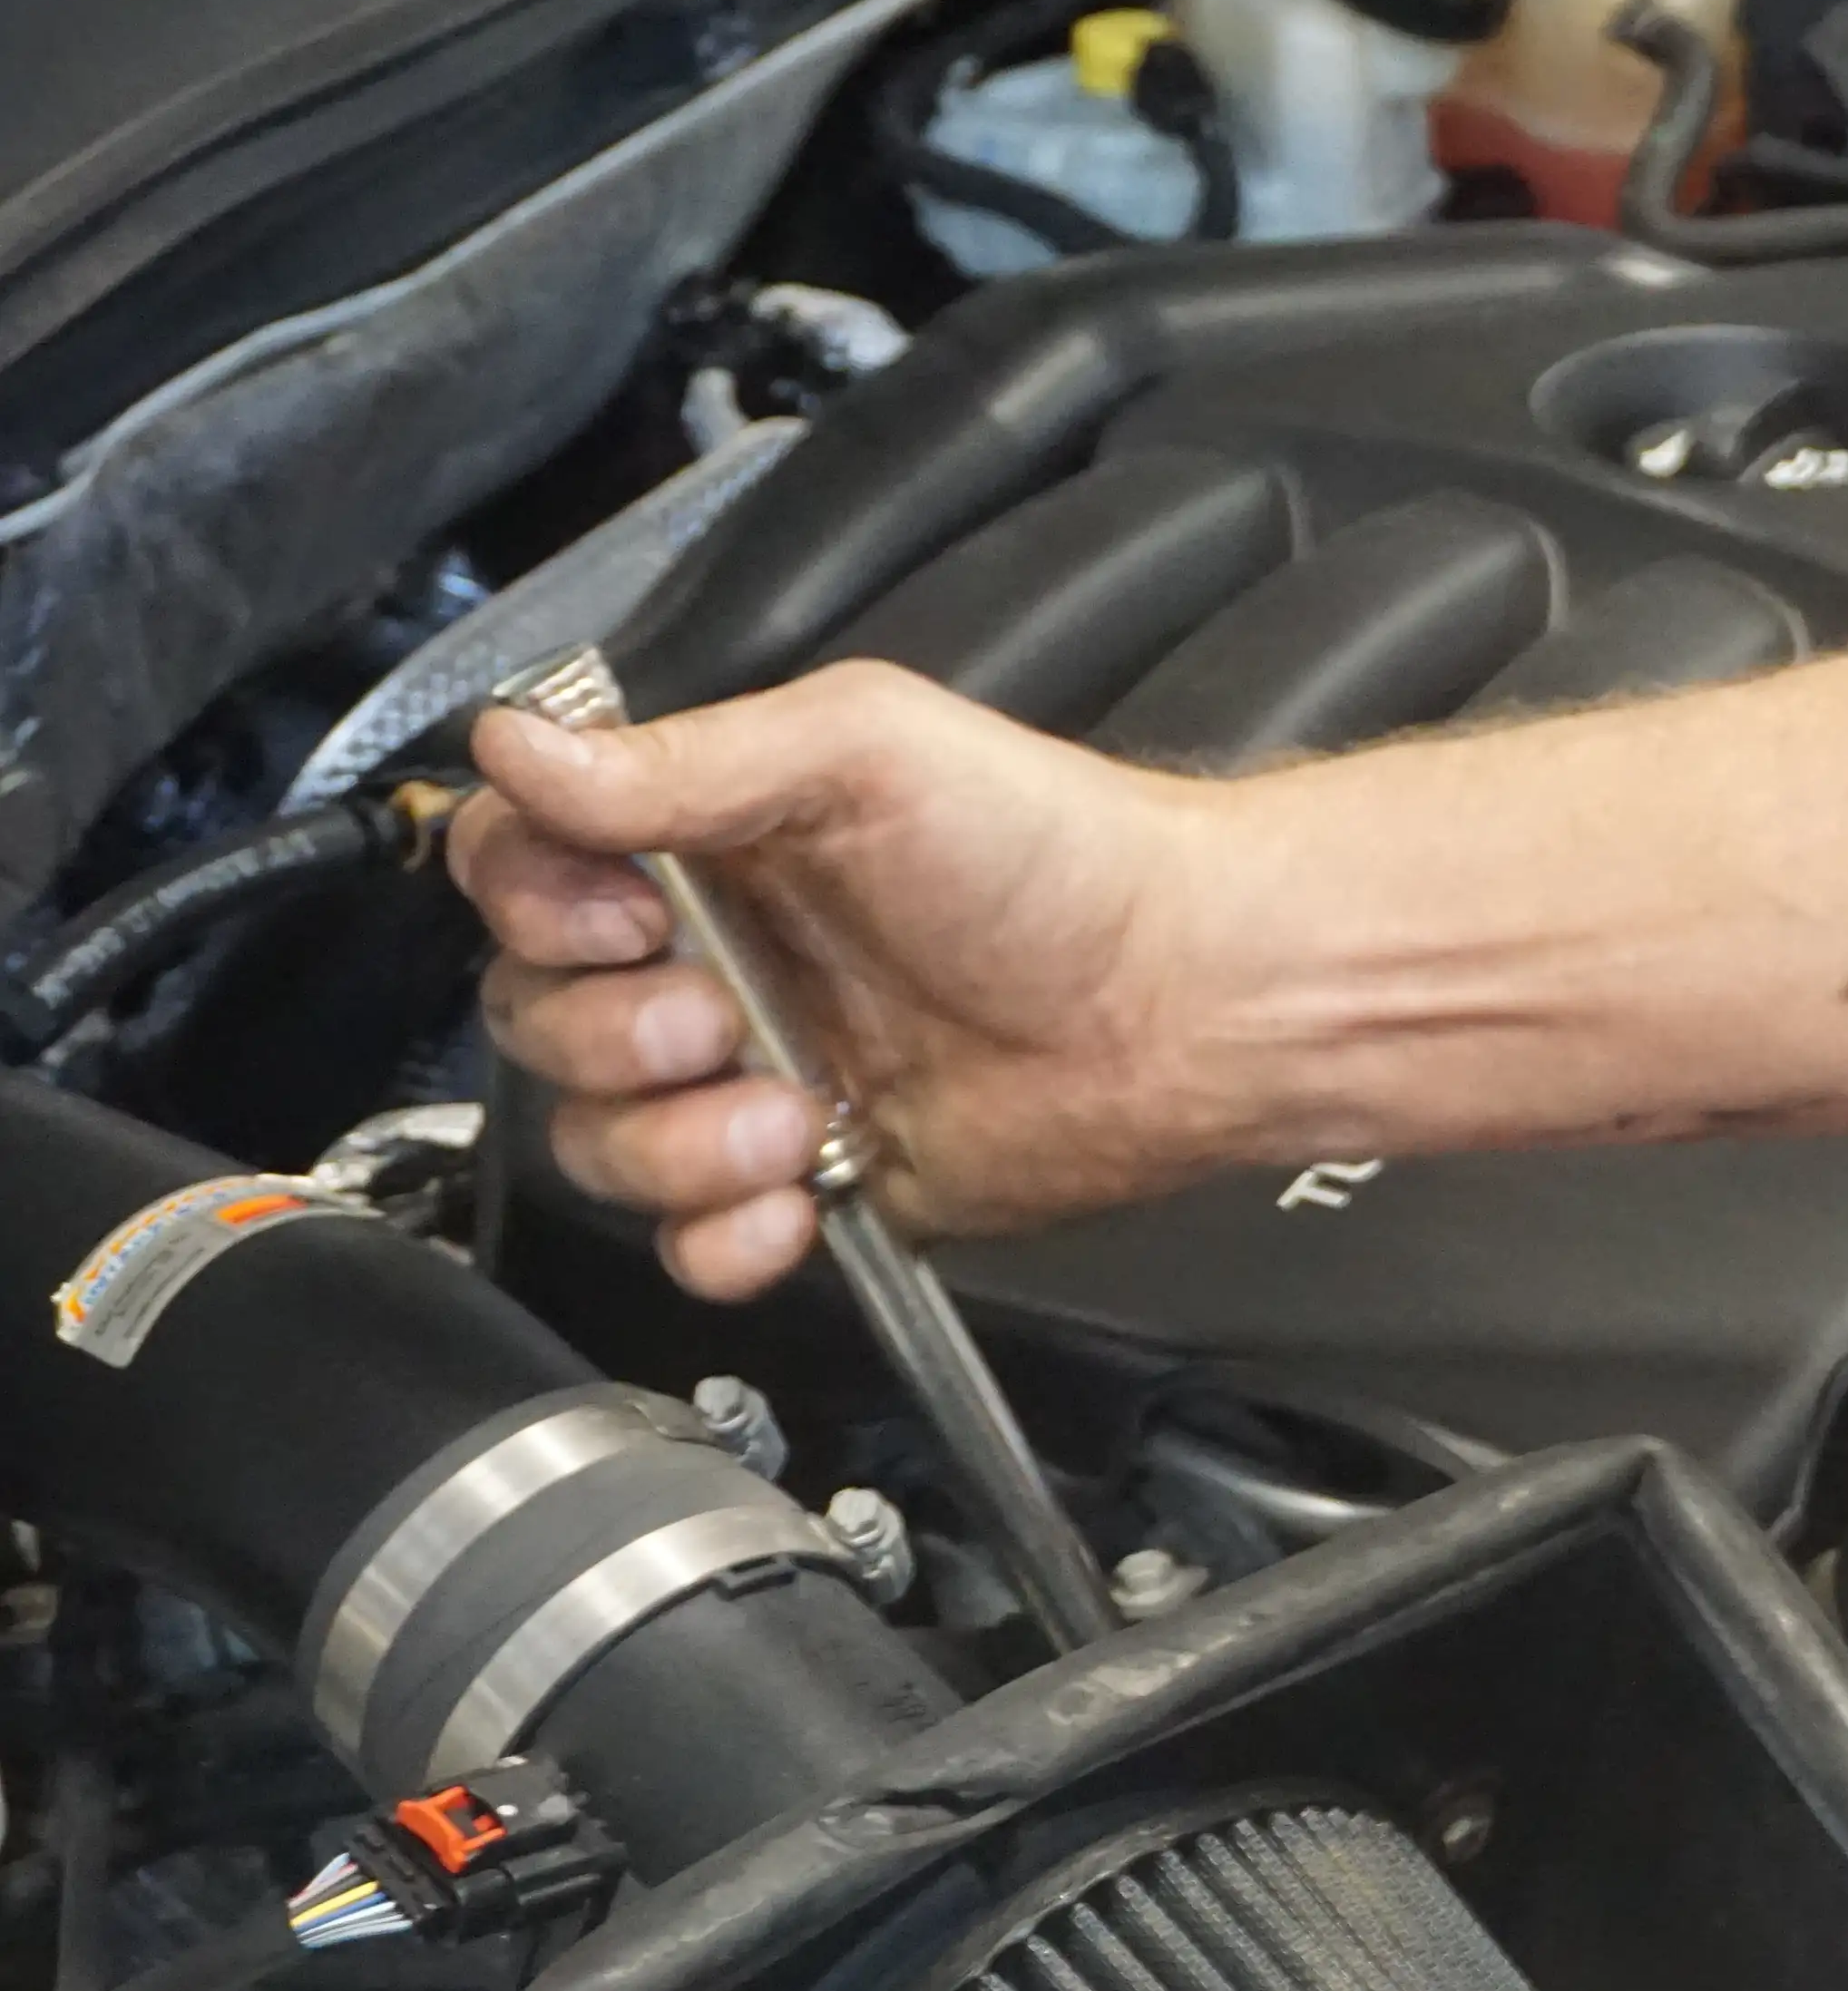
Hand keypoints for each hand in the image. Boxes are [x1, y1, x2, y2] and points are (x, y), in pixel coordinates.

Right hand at [457, 661, 1245, 1296]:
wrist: (1186, 994)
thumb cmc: (1060, 852)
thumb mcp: (862, 751)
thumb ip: (682, 761)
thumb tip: (518, 749)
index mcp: (710, 839)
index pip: (520, 867)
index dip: (533, 902)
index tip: (617, 914)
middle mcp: (716, 956)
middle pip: (536, 1017)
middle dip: (609, 1033)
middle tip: (720, 1015)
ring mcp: (754, 1074)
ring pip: (600, 1140)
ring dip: (676, 1141)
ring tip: (796, 1109)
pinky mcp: (808, 1178)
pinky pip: (692, 1241)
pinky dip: (725, 1236)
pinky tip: (797, 1195)